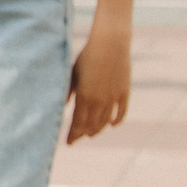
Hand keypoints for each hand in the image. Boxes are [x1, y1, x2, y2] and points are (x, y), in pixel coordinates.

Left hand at [65, 19, 130, 141]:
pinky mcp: (124, 92)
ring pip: (106, 121)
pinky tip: (112, 125)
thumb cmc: (86, 56)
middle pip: (91, 124)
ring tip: (91, 134)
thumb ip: (67, 91)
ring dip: (98, 129)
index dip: (73, 134)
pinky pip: (122, 111)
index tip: (68, 143)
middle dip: (83, 134)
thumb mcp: (71, 73)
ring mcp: (113, 97)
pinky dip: (117, 120)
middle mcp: (99, 100)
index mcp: (84, 96)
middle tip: (76, 139)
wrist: (110, 44)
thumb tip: (61, 107)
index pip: (77, 122)